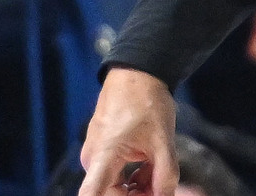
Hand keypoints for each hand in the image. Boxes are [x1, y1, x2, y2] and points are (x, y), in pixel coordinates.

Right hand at [78, 68, 177, 195]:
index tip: (131, 195)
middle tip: (160, 190)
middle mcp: (93, 158)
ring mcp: (96, 152)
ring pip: (114, 185)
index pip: (90, 194)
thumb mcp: (162, 142)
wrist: (138, 73)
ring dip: (136, 189)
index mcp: (104, 156)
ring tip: (159, 176)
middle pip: (109, 194)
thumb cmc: (146, 101)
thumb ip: (165, 176)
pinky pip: (114, 174)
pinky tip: (150, 170)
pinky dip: (132, 178)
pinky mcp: (102, 148)